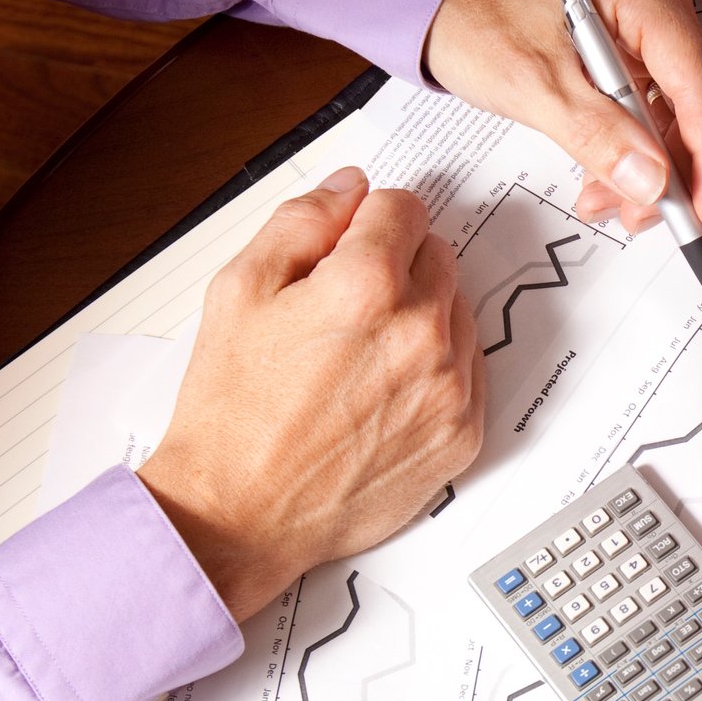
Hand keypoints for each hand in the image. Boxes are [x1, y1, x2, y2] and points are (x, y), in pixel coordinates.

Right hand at [139, 170, 482, 619]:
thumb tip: (351, 186)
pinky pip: (469, 371)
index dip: (367, 220)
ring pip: (457, 312)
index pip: (404, 208)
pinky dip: (436, 369)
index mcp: (367, 286)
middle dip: (395, 265)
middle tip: (341, 307)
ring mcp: (449, 386)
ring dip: (420, 316)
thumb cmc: (232, 411)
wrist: (241, 514)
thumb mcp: (240, 289)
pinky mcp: (463, 433)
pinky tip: (382, 391)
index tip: (348, 242)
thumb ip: (303, 220)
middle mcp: (421, 332)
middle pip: (437, 256)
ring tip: (357, 356)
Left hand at [426, 0, 701, 234]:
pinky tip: (603, 181)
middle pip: (694, 104)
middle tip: (644, 217)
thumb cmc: (473, 14)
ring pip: (672, 116)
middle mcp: (657, 4)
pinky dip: (629, 151)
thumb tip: (653, 182)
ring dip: (647, 169)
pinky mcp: (628, 50)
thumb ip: (597, 135)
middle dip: (673, 171)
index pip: (698, 85)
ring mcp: (644, 28)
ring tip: (606, 202)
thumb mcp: (533, 83)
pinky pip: (646, 110)